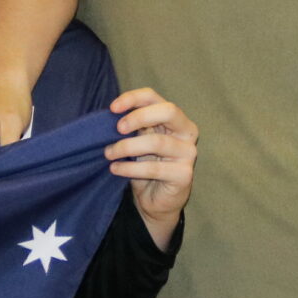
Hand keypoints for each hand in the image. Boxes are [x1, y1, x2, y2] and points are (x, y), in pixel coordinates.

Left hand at [106, 88, 197, 245]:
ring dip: (127, 146)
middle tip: (118, 129)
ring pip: (157, 142)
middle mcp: (187, 132)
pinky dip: (130, 168)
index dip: (133, 98)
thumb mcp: (138, 141)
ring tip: (109, 153)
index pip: (155, 97)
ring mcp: (188, 153)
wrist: (155, 200)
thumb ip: (133, 126)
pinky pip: (154, 168)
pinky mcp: (184, 175)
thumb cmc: (146, 165)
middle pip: (168, 111)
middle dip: (139, 117)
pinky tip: (115, 168)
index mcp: (174, 118)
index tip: (112, 108)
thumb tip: (112, 113)